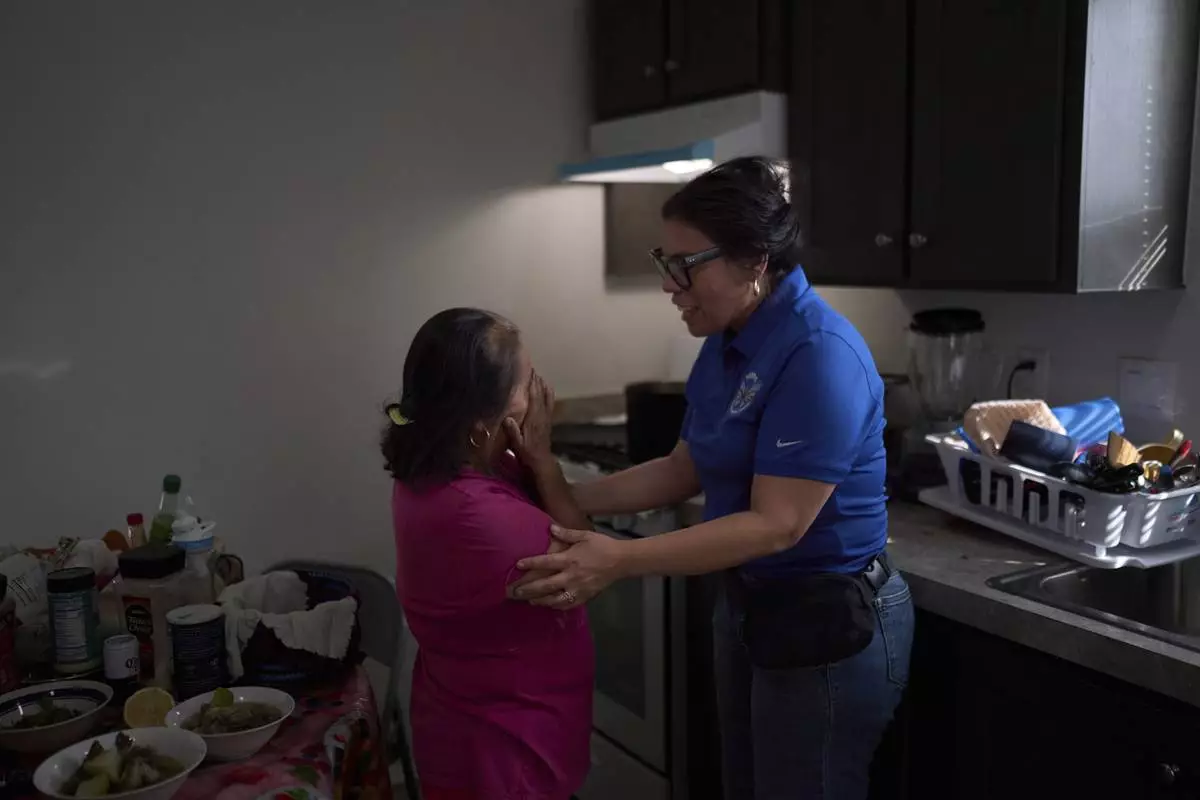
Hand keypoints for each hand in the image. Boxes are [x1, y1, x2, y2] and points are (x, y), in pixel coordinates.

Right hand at [504, 370, 554, 471]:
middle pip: (540, 394)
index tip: (529, 372)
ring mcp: (546, 417)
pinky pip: (550, 403)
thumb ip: (513, 431)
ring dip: (543, 385)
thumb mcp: (517, 444)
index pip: (534, 398)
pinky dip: (548, 393)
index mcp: (533, 419)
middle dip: (536, 381)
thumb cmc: (526, 452)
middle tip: (531, 368)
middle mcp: (541, 415)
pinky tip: (547, 387)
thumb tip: (507, 417)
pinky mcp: (548, 420)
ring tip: (538, 374)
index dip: (532, 384)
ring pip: (547, 397)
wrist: (541, 460)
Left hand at [507, 525, 627, 608]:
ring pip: (554, 599)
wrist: (621, 561)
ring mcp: (578, 589)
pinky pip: (568, 604)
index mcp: (570, 559)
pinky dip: (556, 606)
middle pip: (545, 585)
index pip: (546, 562)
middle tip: (514, 592)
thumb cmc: (602, 546)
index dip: (531, 563)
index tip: (518, 565)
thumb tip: (550, 528)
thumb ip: (566, 533)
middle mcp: (571, 576)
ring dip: (540, 600)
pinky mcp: (585, 597)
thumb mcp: (585, 535)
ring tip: (528, 601)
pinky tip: (549, 605)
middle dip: (528, 589)